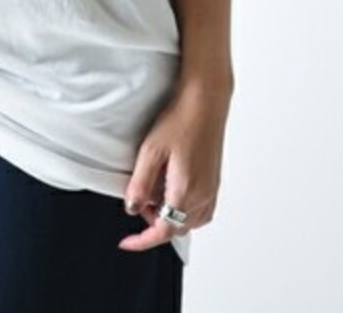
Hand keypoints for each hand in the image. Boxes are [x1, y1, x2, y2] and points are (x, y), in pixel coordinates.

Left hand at [118, 78, 232, 251]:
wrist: (206, 100)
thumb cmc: (180, 119)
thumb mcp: (150, 151)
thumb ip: (140, 184)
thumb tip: (132, 208)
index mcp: (185, 191)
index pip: (163, 231)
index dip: (142, 240)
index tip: (127, 242)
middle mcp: (203, 195)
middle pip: (176, 228)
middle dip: (154, 223)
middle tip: (139, 201)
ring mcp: (212, 189)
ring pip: (190, 221)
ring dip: (170, 216)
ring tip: (154, 192)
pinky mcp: (215, 181)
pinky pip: (202, 211)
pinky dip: (185, 210)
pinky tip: (173, 190)